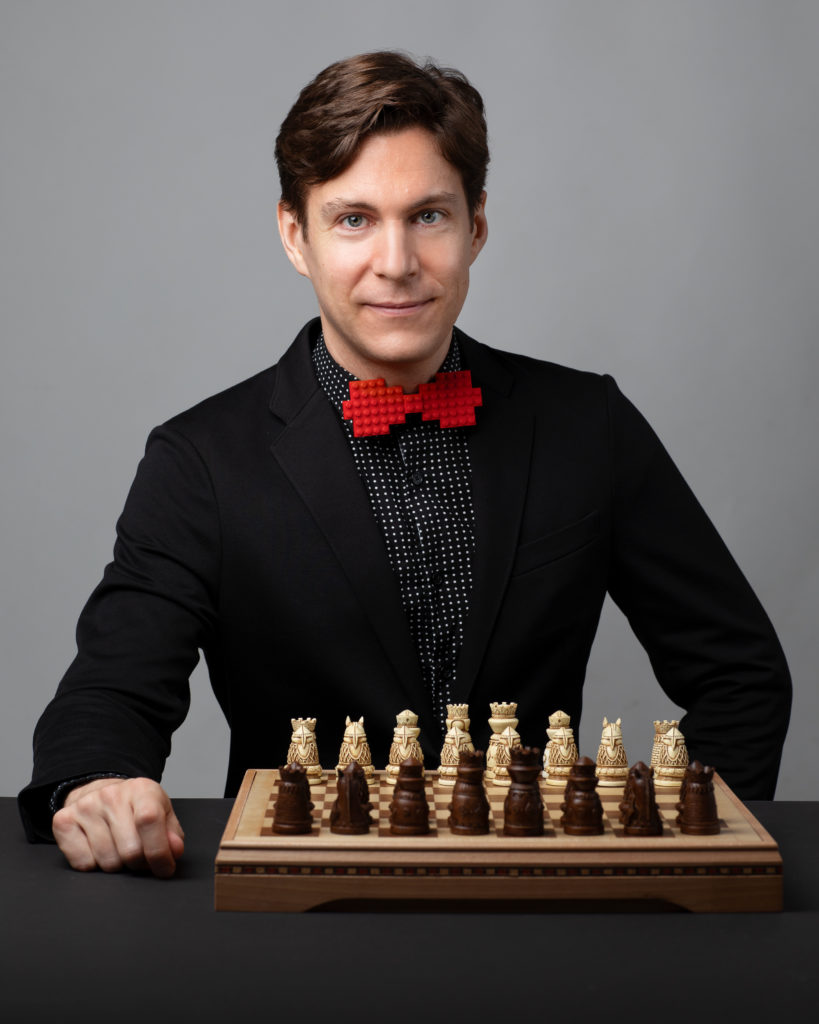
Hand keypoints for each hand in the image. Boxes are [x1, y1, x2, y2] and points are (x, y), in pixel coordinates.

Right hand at [52, 777, 184, 877]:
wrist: (101, 793)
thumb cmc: (135, 808)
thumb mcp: (162, 813)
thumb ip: (172, 834)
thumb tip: (174, 850)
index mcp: (141, 789)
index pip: (150, 821)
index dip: (159, 852)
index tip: (165, 868)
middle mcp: (111, 795)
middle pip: (130, 850)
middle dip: (140, 863)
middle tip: (140, 858)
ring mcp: (85, 806)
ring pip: (108, 861)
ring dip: (118, 865)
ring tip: (119, 850)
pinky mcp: (63, 821)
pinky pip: (82, 864)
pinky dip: (94, 865)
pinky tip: (98, 848)